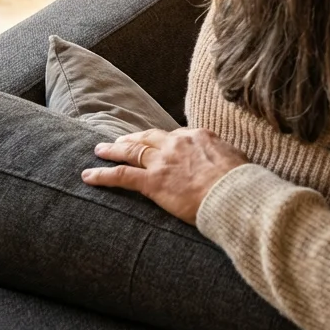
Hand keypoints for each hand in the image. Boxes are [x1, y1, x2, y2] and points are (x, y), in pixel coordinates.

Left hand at [81, 128, 247, 225]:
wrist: (234, 194)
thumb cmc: (241, 182)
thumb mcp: (238, 160)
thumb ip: (225, 158)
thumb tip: (227, 164)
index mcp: (200, 136)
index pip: (175, 135)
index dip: (163, 140)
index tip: (158, 143)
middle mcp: (178, 143)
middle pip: (149, 138)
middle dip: (133, 138)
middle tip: (121, 141)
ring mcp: (163, 161)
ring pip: (131, 151)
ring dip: (113, 150)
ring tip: (100, 150)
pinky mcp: (152, 181)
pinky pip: (121, 175)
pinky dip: (102, 174)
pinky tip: (88, 176)